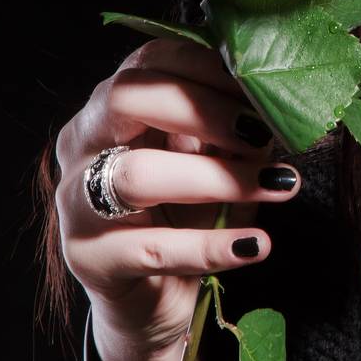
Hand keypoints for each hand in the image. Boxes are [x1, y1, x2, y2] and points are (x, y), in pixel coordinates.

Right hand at [54, 36, 300, 355]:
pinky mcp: (92, 260)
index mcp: (111, 106)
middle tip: (262, 132)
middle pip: (126, 98)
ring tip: (277, 185)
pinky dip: (211, 246)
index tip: (260, 87)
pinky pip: (154, 249)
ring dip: (216, 178)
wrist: (152, 298)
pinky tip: (257, 245)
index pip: (149, 61)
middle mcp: (83, 144)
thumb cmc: (183, 212)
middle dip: (202, 109)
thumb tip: (282, 103)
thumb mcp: (212, 160)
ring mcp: (77, 204)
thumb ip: (234, 129)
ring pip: (136, 175)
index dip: (207, 67)